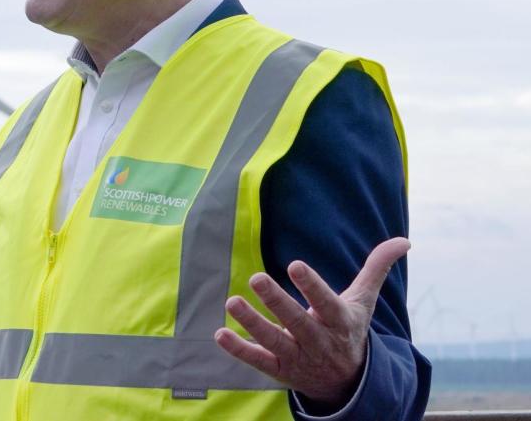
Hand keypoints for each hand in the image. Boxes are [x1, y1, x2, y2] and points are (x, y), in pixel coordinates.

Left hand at [214, 237, 410, 408]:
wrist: (348, 383)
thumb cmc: (349, 329)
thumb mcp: (364, 301)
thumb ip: (377, 269)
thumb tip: (404, 240)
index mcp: (339, 321)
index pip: (326, 302)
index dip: (312, 286)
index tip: (296, 264)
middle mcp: (318, 340)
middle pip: (296, 321)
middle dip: (277, 301)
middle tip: (256, 278)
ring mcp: (297, 356)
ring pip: (273, 340)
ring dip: (252, 323)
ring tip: (232, 302)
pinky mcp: (279, 369)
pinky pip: (258, 359)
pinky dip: (239, 349)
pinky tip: (220, 334)